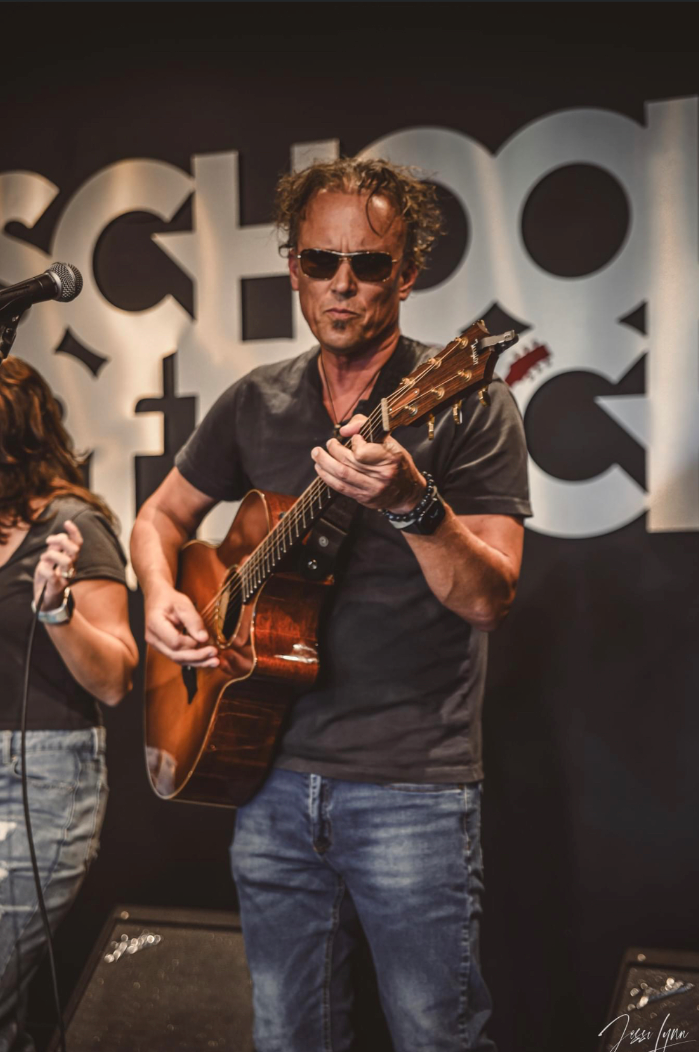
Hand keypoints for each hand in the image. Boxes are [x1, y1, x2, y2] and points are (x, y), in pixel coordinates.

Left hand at [33, 519, 82, 611]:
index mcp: (72, 559)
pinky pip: (53, 576)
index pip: (78, 543)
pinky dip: (45, 570)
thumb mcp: (49, 559)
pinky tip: (41, 569)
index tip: (67, 523)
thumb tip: (57, 538)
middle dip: (62, 542)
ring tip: (43, 557)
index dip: (74, 532)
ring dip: (52, 555)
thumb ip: (54, 548)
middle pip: (75, 550)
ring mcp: (66, 578)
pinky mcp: (57, 587)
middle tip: (48, 542)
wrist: (45, 599)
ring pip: (66, 562)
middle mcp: (72, 567)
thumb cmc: (48, 576)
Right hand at [144, 583, 219, 667]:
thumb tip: (203, 639)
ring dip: (198, 662)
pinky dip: (194, 660)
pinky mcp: (164, 648)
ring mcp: (157, 645)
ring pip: (178, 659)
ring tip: (215, 662)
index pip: (175, 641)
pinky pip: (179, 657)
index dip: (191, 643)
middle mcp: (153, 638)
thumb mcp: (183, 604)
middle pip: (176, 655)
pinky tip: (207, 660)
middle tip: (216, 655)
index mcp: (155, 624)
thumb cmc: (169, 599)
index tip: (205, 639)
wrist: (158, 598)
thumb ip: (194, 621)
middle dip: (198, 657)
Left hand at [311, 414, 426, 512]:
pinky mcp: (364, 498)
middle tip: (328, 443)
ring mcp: (372, 489)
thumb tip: (344, 429)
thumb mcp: (389, 441)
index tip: (355, 439)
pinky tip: (320, 468)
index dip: (355, 443)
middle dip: (333, 450)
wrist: (408, 493)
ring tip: (316, 453)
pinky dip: (327, 476)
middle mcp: (381, 476)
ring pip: (341, 475)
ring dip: (324, 463)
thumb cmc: (397, 463)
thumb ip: (366, 427)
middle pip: (348, 462)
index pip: (363, 452)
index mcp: (390, 458)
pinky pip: (340, 487)